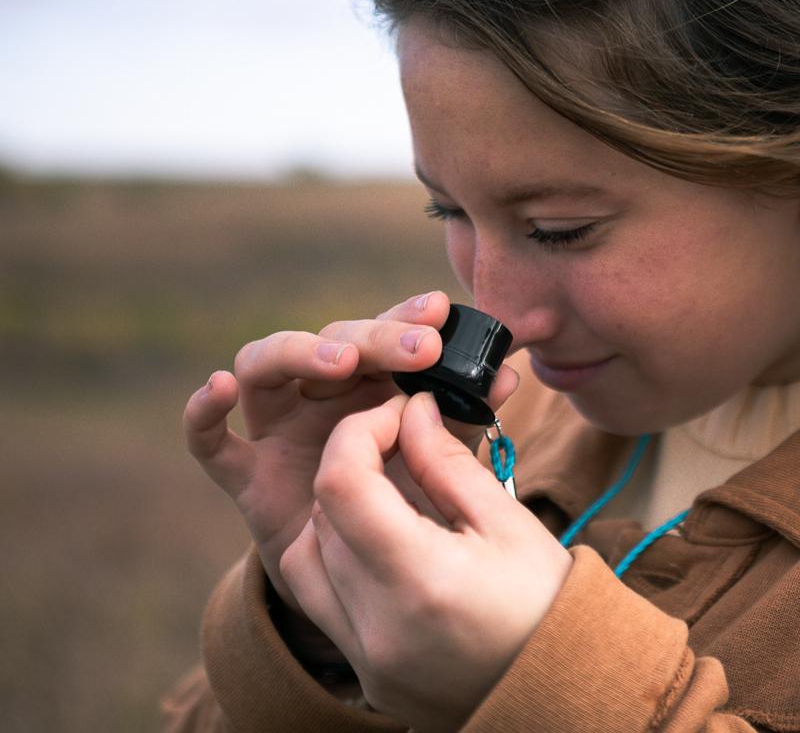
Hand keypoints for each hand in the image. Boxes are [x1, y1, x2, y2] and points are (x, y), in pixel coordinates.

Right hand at [181, 291, 519, 616]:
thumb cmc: (406, 498)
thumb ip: (465, 417)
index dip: (405, 318)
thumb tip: (509, 376)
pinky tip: (217, 388)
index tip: (438, 312)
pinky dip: (203, 413)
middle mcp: (320, 392)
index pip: (383, 333)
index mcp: (372, 380)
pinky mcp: (247, 475)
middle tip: (417, 348)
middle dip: (374, 338)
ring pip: (264, 367)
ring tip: (340, 362)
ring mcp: (279, 428)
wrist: (367, 573)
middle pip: (331, 343)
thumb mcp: (442, 456)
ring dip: (298, 353)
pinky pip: (209, 442)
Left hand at [280, 392, 572, 732]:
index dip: (361, 432)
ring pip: (306, 557)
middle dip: (355, 464)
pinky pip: (319, 601)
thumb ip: (449, 464)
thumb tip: (412, 413)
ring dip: (337, 513)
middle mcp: (378, 624)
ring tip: (393, 501)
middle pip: (323, 515)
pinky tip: (382, 546)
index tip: (399, 415)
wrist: (563, 690)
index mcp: (420, 580)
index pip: (342, 483)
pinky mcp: (364, 672)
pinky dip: (335, 560)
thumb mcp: (509, 523)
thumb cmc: (548, 604)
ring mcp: (365, 656)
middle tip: (405, 446)